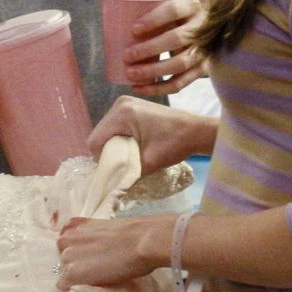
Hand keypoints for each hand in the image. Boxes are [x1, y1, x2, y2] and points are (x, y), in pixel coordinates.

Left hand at [55, 214, 171, 289]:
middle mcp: (66, 238)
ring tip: (94, 278)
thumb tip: (95, 249)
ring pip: (63, 272)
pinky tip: (84, 288)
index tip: (88, 258)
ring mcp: (67, 256)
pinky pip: (63, 285)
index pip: (66, 243)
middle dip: (75, 264)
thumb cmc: (134, 235)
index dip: (78, 253)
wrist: (142, 242)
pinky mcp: (72, 273)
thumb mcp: (106, 229)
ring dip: (75, 276)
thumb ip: (93, 237)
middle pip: (63, 258)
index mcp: (74, 225)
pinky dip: (71, 288)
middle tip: (94, 269)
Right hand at [89, 94, 217, 174]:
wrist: (196, 130)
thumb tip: (109, 189)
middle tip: (127, 163)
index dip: (103, 159)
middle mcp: (120, 103)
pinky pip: (116, 126)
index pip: (95, 141)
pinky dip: (122, 138)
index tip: (119, 168)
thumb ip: (126, 175)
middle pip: (100, 135)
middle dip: (109, 152)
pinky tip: (135, 145)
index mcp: (122, 113)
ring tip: (133, 154)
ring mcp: (125, 102)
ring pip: (107, 131)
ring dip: (115, 146)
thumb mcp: (148, 163)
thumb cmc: (175, 144)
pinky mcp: (132, 106)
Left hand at [123, 0, 207, 96]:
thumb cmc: (169, 13)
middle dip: (150, 49)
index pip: (174, 10)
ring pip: (180, 64)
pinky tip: (140, 88)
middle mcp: (201, 27)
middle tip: (127, 56)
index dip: (154, 20)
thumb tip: (119, 7)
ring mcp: (203, 50)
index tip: (133, 29)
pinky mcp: (201, 69)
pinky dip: (159, 89)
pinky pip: (181, 82)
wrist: (195, 27)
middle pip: (177, 39)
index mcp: (190, 5)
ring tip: (130, 74)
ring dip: (154, 71)